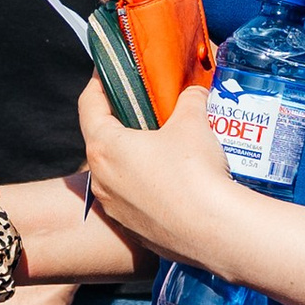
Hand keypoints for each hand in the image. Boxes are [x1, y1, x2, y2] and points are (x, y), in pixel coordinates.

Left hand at [77, 74, 245, 269]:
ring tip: (161, 147)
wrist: (215, 231)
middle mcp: (100, 180)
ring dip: (132, 158)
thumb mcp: (193, 122)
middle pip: (101, 140)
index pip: (89, 104)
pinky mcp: (132, 231)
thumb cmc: (195, 172)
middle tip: (143, 109)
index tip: (107, 73)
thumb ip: (189, 100)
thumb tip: (193, 93)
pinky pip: (133, 201)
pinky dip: (146, 188)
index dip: (98, 83)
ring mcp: (114, 209)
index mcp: (105, 147)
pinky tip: (171, 183)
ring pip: (116, 174)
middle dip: (121, 123)